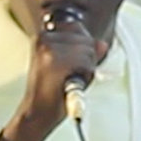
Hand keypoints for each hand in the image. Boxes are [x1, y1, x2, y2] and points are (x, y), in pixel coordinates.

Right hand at [7, 7, 103, 140]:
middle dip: (86, 58)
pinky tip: (70, 82)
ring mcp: (48, 49)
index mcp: (43, 36)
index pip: (77, 28)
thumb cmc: (51, 91)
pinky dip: (85, 75)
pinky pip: (86, 62)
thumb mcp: (67, 65)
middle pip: (85, 38)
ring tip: (69, 79)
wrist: (37, 112)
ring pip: (88, 50)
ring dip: (86, 68)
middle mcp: (44, 38)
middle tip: (69, 74)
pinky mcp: (54, 62)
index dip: (83, 48)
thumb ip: (85, 51)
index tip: (69, 64)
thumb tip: (102, 44)